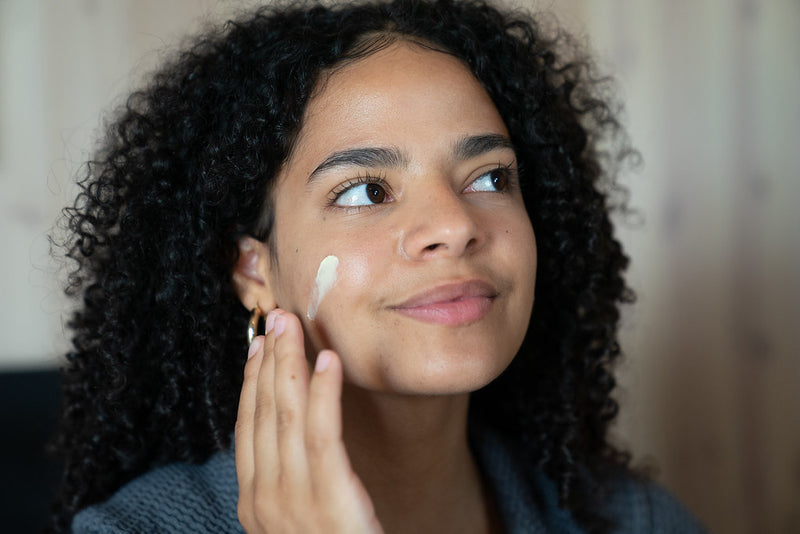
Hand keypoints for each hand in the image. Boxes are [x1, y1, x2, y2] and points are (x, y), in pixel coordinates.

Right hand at [235, 309, 382, 532]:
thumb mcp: (300, 520)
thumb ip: (289, 482)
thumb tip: (286, 437)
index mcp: (253, 503)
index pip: (248, 428)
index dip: (252, 382)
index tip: (259, 346)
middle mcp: (263, 500)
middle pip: (262, 415)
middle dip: (269, 362)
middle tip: (277, 318)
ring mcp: (293, 502)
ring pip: (286, 417)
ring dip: (290, 365)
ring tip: (297, 327)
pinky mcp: (330, 499)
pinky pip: (322, 435)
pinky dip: (322, 394)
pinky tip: (327, 362)